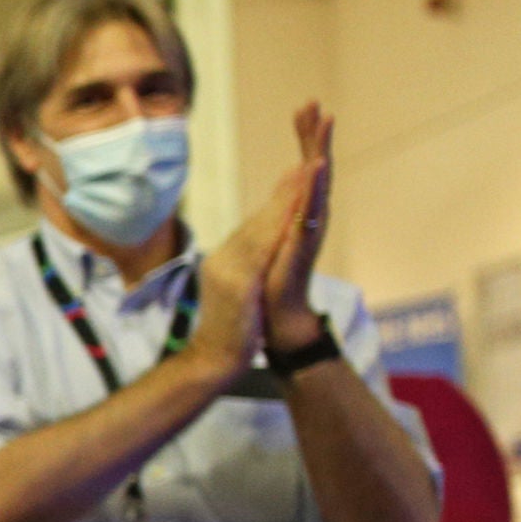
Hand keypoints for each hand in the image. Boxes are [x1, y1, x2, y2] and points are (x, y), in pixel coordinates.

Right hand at [184, 166, 290, 385]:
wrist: (212, 361)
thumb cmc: (229, 332)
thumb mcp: (239, 296)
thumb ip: (245, 272)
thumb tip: (259, 257)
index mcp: (226, 261)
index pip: (255, 226)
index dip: (279, 199)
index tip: (299, 172)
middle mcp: (224, 259)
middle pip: (259, 221)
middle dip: (285, 189)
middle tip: (308, 159)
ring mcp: (228, 270)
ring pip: (261, 229)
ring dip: (286, 199)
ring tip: (307, 172)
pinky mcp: (238, 284)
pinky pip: (261, 250)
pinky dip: (278, 226)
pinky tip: (296, 213)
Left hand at [260, 105, 333, 348]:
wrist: (275, 317)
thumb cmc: (274, 280)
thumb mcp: (272, 234)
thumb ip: (282, 207)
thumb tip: (290, 177)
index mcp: (299, 210)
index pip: (302, 165)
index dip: (305, 137)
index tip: (304, 107)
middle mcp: (310, 215)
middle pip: (313, 166)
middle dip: (313, 134)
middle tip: (315, 102)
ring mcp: (308, 228)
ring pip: (317, 182)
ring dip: (320, 150)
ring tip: (326, 121)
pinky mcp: (302, 243)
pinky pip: (310, 209)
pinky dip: (314, 186)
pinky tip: (317, 164)